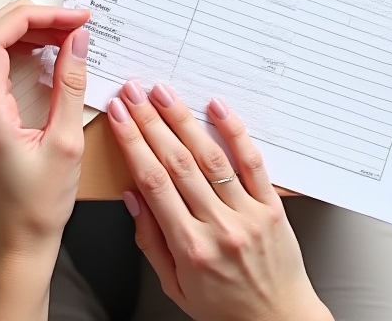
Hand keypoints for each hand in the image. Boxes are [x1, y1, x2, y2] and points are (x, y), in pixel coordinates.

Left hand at [0, 2, 90, 320]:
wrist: (20, 243)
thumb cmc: (42, 206)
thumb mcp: (67, 144)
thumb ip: (71, 85)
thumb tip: (78, 40)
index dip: (32, 18)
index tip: (71, 18)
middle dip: (29, 18)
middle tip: (70, 22)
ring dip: (22, 31)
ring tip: (63, 33)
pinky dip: (15, 48)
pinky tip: (45, 52)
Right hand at [108, 82, 332, 320]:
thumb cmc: (224, 308)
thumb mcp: (175, 286)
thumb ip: (151, 240)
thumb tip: (132, 196)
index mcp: (190, 248)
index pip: (153, 182)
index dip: (132, 143)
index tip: (119, 116)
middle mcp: (218, 227)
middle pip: (177, 163)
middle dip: (150, 122)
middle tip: (133, 93)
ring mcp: (247, 214)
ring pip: (210, 157)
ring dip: (182, 119)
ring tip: (163, 92)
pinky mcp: (272, 207)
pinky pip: (252, 162)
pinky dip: (234, 131)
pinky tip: (216, 108)